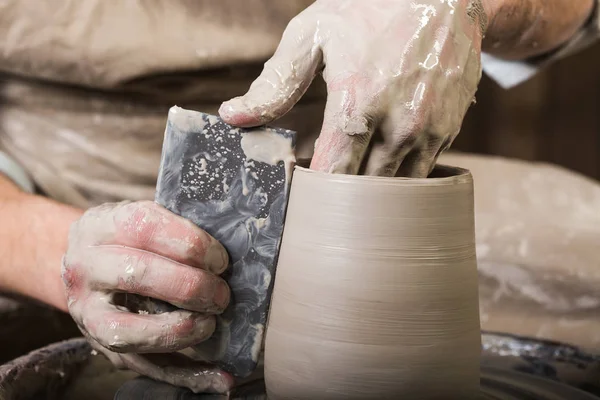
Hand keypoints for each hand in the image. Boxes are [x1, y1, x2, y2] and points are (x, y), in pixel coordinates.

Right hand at [62, 201, 233, 392]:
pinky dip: (186, 376)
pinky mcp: (102, 346)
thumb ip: (175, 227)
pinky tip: (219, 377)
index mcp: (100, 227)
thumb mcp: (138, 218)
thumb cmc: (125, 239)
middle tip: (220, 294)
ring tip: (210, 324)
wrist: (80, 265)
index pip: (144, 228)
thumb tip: (228, 248)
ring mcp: (88, 313)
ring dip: (180, 331)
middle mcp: (86, 269)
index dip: (189, 244)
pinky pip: (145, 367)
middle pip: (137, 275)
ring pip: (128, 331)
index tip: (219, 259)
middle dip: (189, 287)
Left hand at [220, 0, 486, 176]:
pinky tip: (380, 159)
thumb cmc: (371, 9)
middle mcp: (395, 126)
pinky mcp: (448, 132)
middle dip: (339, 196)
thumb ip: (275, 84)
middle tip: (323, 187)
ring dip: (370, 192)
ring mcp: (426, 132)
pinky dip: (398, 175)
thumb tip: (233, 117)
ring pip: (393, 190)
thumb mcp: (313, 35)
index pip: (330, 177)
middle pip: (361, 192)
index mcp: (355, 104)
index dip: (313, 192)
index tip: (301, 192)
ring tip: (352, 178)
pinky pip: (419, 174)